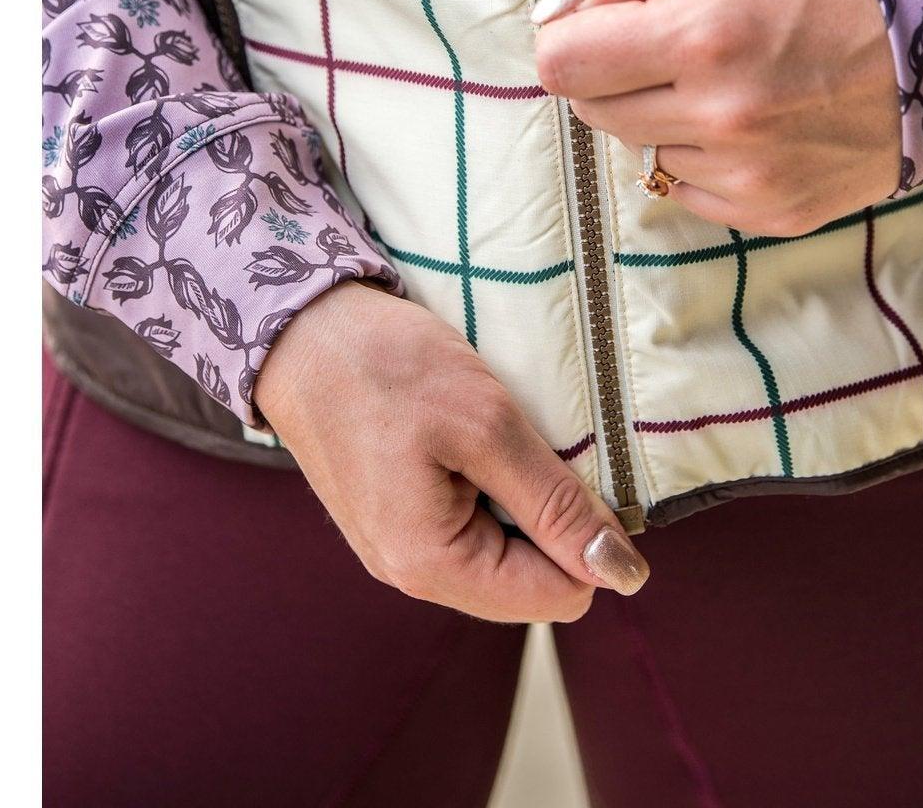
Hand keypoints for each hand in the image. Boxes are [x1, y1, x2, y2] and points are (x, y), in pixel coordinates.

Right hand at [255, 280, 648, 621]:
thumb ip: (554, 503)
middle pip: (530, 579)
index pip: (558, 595)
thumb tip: (622, 572)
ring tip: (503, 434)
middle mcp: (411, 574)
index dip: (590, 537)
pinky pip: (468, 524)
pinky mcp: (393, 516)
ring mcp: (398, 547)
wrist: (300, 328)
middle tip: (536, 441)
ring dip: (522, 498)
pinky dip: (490, 485)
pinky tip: (477, 437)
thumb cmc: (389, 367)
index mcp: (432, 566)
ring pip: (502, 549)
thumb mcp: (487, 424)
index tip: (580, 466)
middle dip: (552, 519)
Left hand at [533, 0, 899, 235]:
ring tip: (727, 78)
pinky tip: (750, 119)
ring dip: (662, 115)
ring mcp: (750, 176)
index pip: (565, 64)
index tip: (599, 21)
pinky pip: (688, 190)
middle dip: (615, 71)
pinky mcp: (776, 212)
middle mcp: (721, 118)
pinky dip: (700, 156)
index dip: (569, 36)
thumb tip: (564, 8)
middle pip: (595, 111)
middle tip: (672, 40)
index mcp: (705, 37)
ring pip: (643, 151)